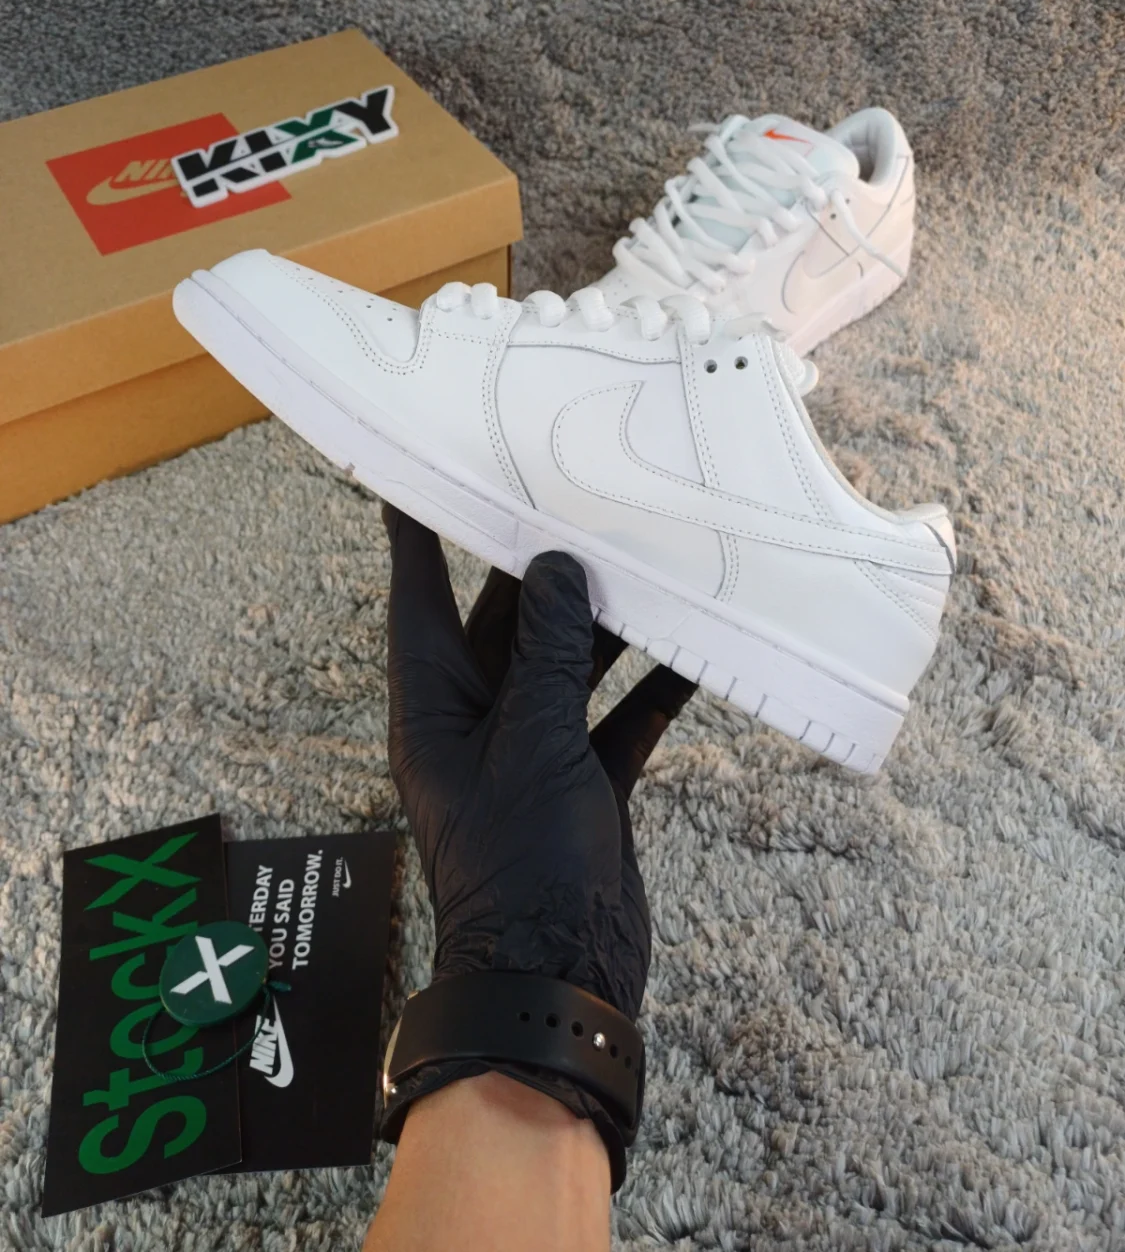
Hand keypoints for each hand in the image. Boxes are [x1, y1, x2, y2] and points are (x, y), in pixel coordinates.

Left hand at [383, 504, 695, 1021]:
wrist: (560, 977)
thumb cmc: (520, 866)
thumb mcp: (532, 744)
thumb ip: (550, 654)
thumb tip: (558, 573)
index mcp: (433, 709)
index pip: (419, 601)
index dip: (419, 538)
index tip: (424, 475)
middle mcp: (477, 721)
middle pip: (504, 625)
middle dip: (538, 572)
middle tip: (569, 501)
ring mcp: (532, 750)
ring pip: (567, 665)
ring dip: (604, 625)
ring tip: (643, 563)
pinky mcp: (583, 779)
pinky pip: (616, 717)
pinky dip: (648, 688)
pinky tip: (690, 652)